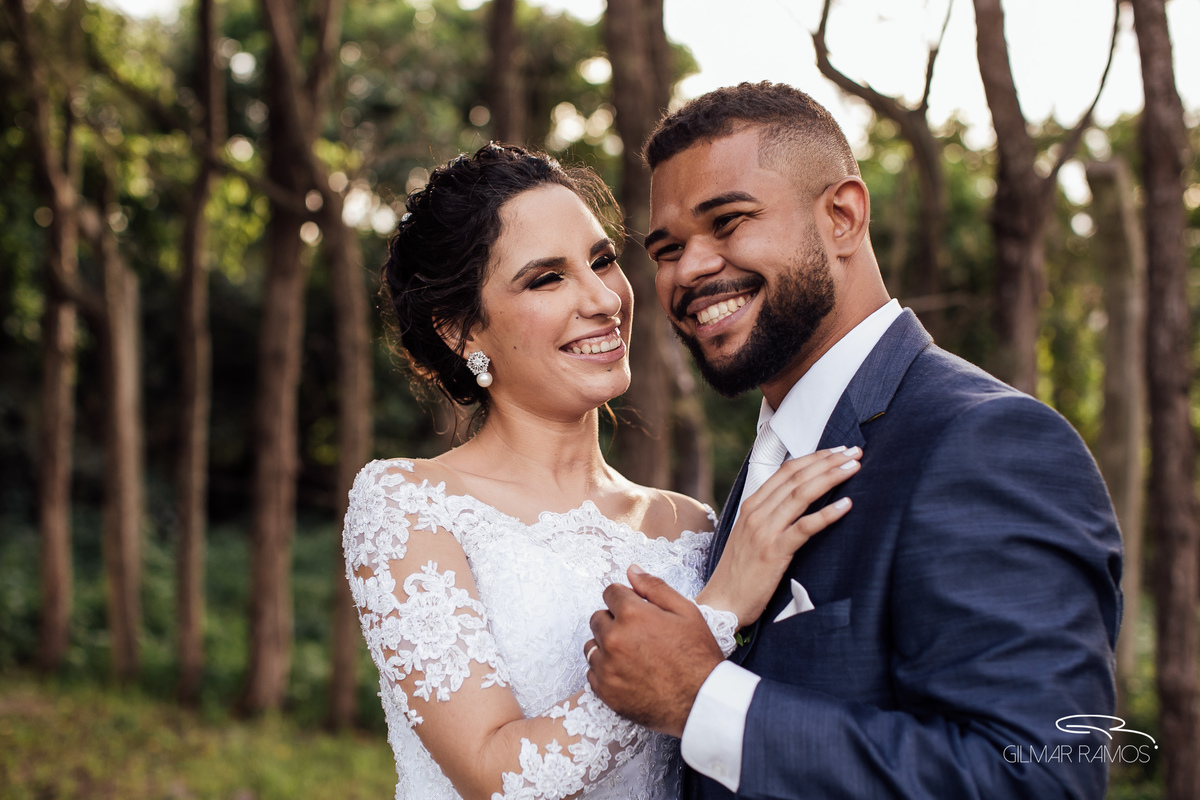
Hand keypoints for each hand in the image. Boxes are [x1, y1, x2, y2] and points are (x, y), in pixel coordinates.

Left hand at [585, 566, 723, 737]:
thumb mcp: (686, 612)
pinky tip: (628, 674)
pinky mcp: (605, 691)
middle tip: (639, 635)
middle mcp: (614, 639)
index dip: (625, 599)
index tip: (636, 610)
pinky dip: (606, 671)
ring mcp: (607, 667)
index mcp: (632, 615)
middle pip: (598, 618)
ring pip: (592, 645)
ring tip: (633, 656)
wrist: (701, 702)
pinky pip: (592, 672)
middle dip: (615, 621)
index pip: (610, 593)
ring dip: (607, 646)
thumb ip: (655, 587)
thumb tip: (632, 570)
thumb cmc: (698, 657)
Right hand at [696, 446, 860, 627]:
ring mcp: (764, 531)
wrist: (722, 602)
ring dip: (830, 477)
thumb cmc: (739, 572)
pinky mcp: (774, 552)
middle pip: (796, 477)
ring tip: (853, 468)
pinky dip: (827, 514)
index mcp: (751, 506)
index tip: (836, 450)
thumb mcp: (749, 535)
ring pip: (802, 495)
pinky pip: (804, 527)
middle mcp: (757, 513)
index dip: (813, 457)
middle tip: (853, 452)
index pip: (786, 471)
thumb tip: (795, 503)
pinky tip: (846, 506)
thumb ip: (768, 516)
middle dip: (827, 461)